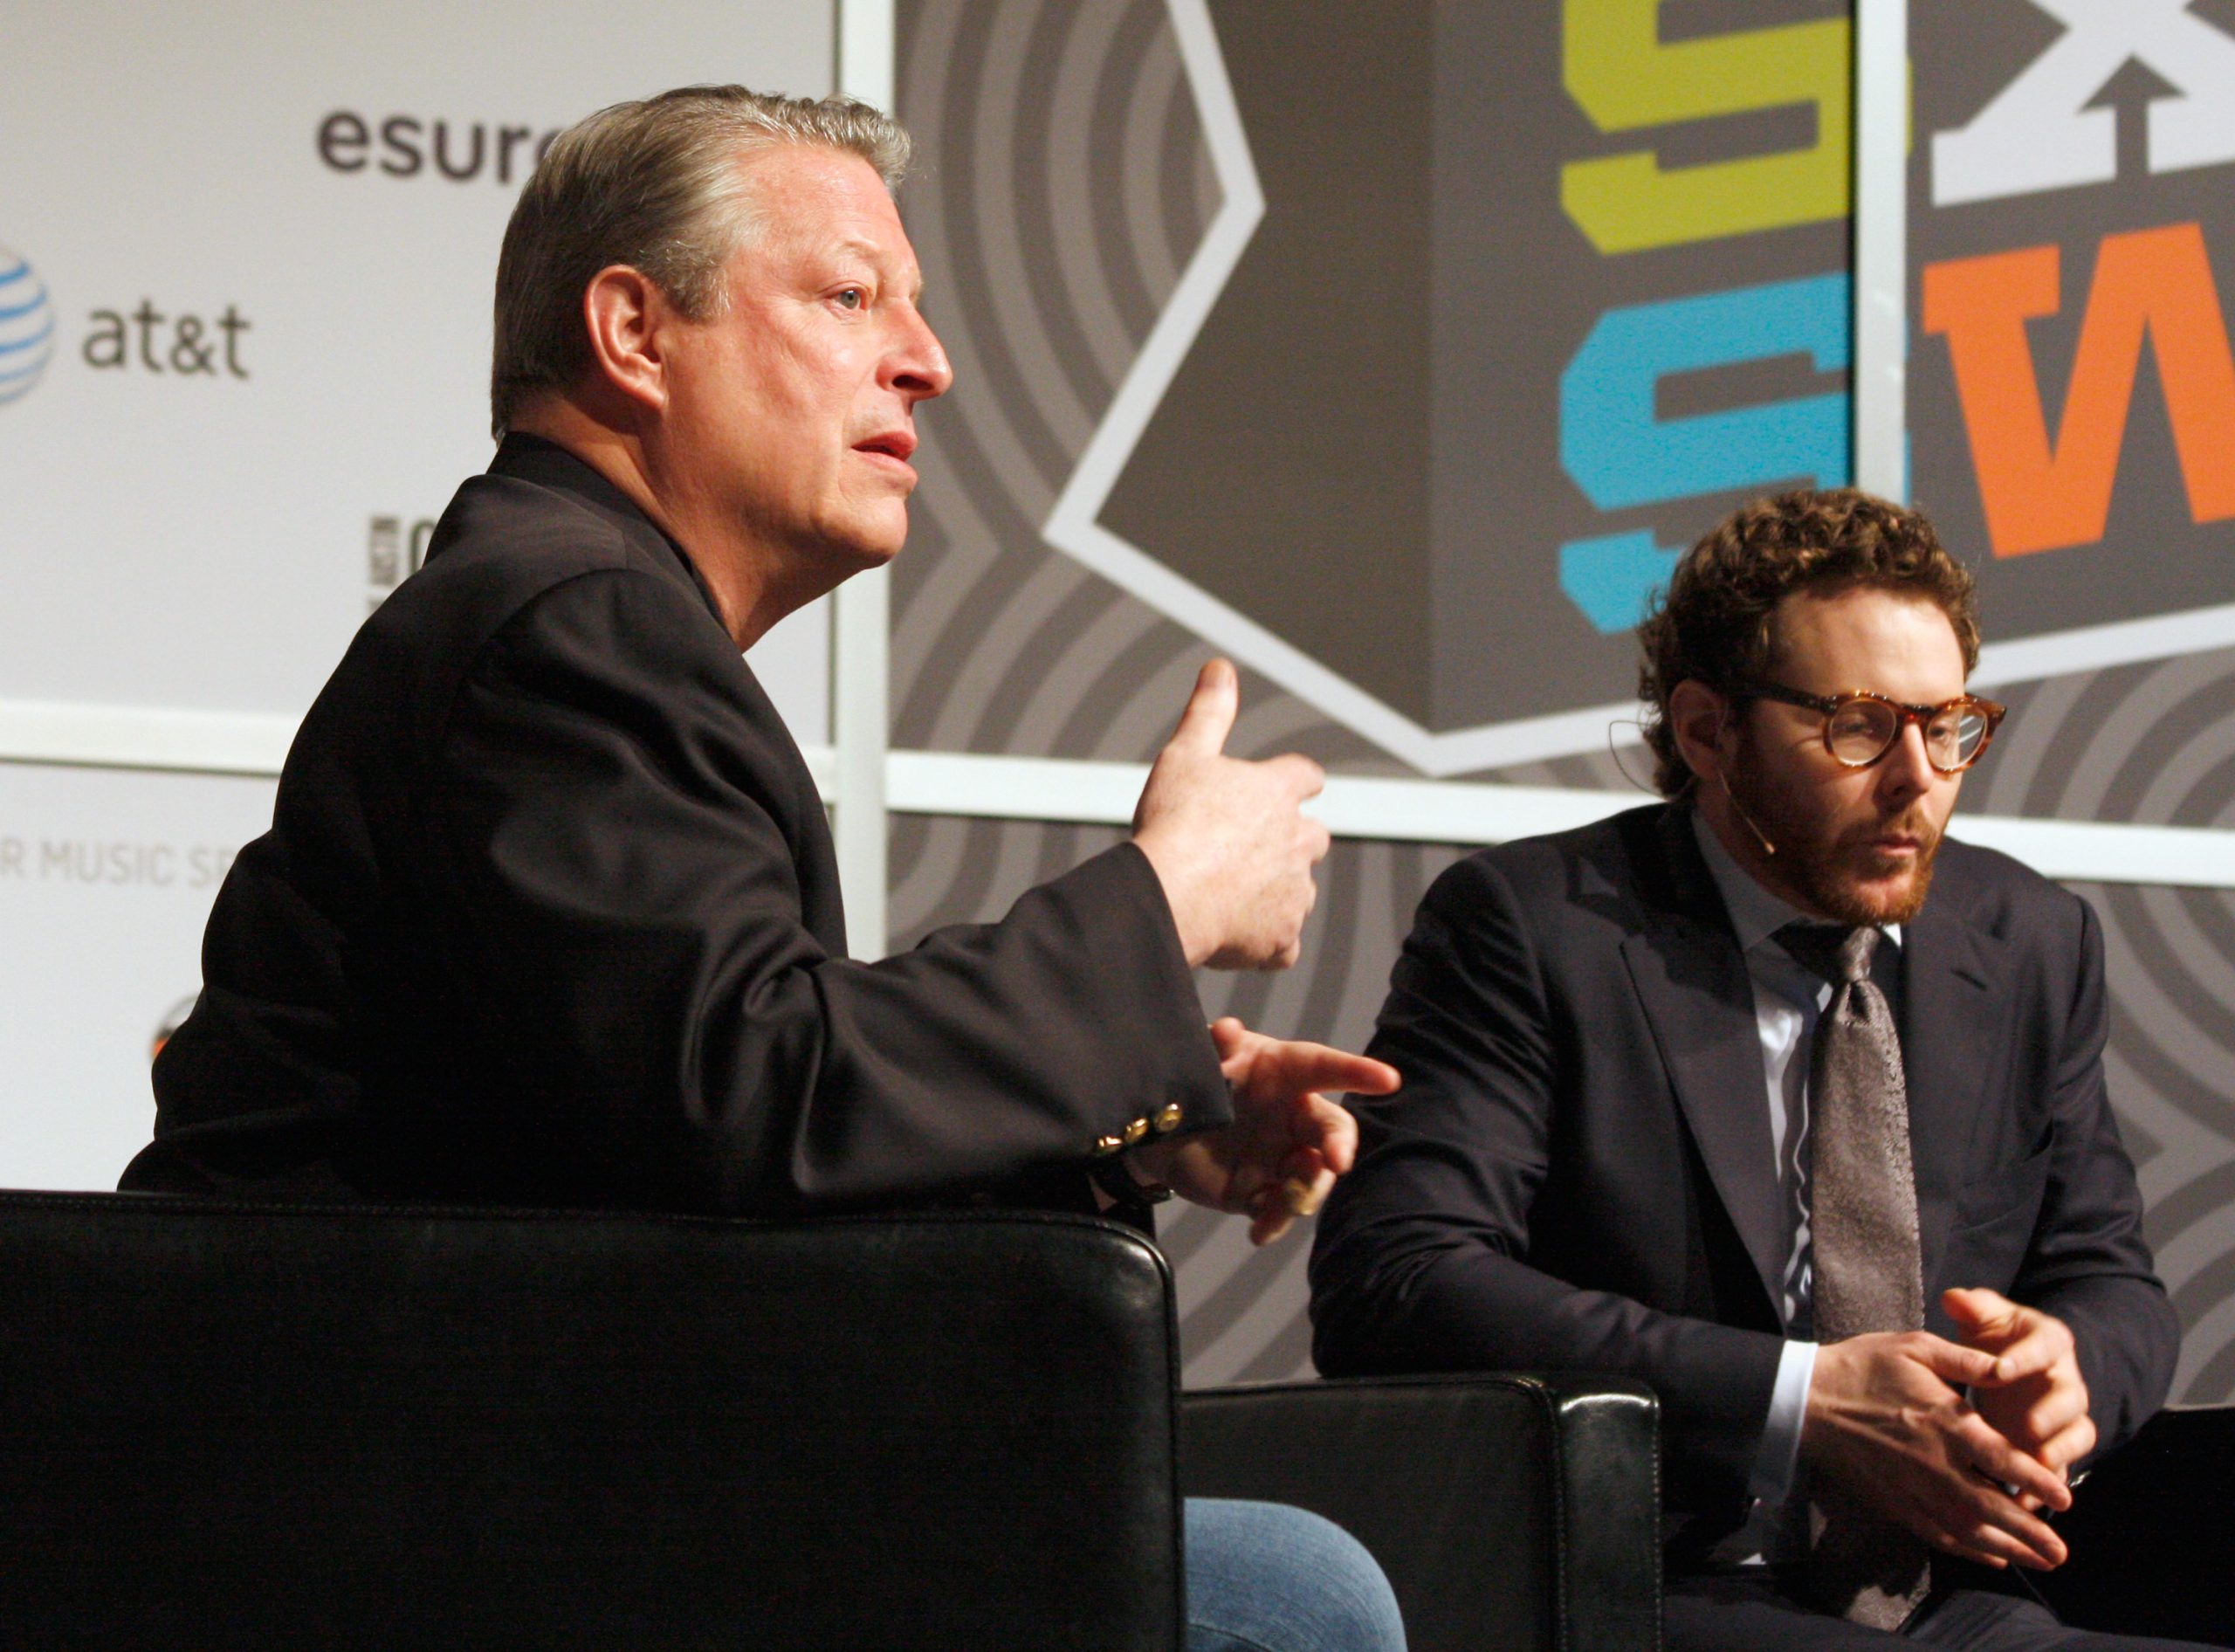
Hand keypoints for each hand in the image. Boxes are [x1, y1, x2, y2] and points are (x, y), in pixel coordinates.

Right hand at [1131, 659, 1330, 968]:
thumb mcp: (1185, 754)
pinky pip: (1285, 944)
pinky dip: (1268, 942)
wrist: (1169, 894)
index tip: (1297, 786)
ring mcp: (1294, 893)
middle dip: (1295, 840)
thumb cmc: (1174, 825)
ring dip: (1280, 891)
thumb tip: (1221, 669)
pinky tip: (1242, 938)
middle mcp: (1298, 841)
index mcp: (1277, 793)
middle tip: (1257, 849)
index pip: (1305, 777)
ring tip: (1239, 896)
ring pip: (1301, 891)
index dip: (1298, 782)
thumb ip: (1209, 712)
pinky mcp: (1282, 938)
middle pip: (1314, 837)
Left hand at [1132, 1018, 1398, 1244]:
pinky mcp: (1259, 1191)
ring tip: (1288, 1199)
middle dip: (1340, 1145)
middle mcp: (1292, 1116)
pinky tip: (1259, 1233)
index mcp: (1285, 1074)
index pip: (1326, 1069)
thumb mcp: (1202, 1058)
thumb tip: (1229, 1029)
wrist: (1157, 1131)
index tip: (1388, 1080)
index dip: (1357, 1072)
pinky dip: (1272, 1223)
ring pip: (1311, 1177)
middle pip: (1330, 1130)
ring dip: (1307, 1190)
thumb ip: (1216, 1045)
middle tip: (1336, 1161)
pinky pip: (1275, 1210)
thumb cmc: (1195, 1080)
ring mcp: (1280, 1156)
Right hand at [1803, 1330, 2073, 1570]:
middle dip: (2032, 1531)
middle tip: (2062, 1552)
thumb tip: (2007, 1365)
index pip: (2002, 1459)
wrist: (1807, 1402)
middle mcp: (1934, 1462)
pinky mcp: (1894, 1502)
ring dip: (2009, 1548)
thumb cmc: (1861, 1367)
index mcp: (1944, 1421)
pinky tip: (1993, 1556)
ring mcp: (1913, 1488)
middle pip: (1992, 1506)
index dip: (2037, 1481)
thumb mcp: (1913, 1346)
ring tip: (2041, 1561)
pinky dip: (1969, 1550)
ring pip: (1969, 1528)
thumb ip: (1964, 1357)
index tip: (2065, 1498)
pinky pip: (1938, 1535)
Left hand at [1943, 1287, 2095, 1498]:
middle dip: (2053, 1413)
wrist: (2007, 1364)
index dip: (2025, 1358)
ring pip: (2076, 1436)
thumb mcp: (1984, 1316)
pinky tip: (2025, 1502)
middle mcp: (2065, 1380)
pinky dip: (2047, 1485)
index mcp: (2049, 1342)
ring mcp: (2065, 1417)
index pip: (2044, 1346)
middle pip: (2071, 1397)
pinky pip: (2061, 1468)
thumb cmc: (1994, 1336)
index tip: (1999, 1369)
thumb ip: (1973, 1307)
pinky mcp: (2057, 1446)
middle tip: (2029, 1427)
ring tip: (2038, 1468)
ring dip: (2060, 1453)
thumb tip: (1956, 1299)